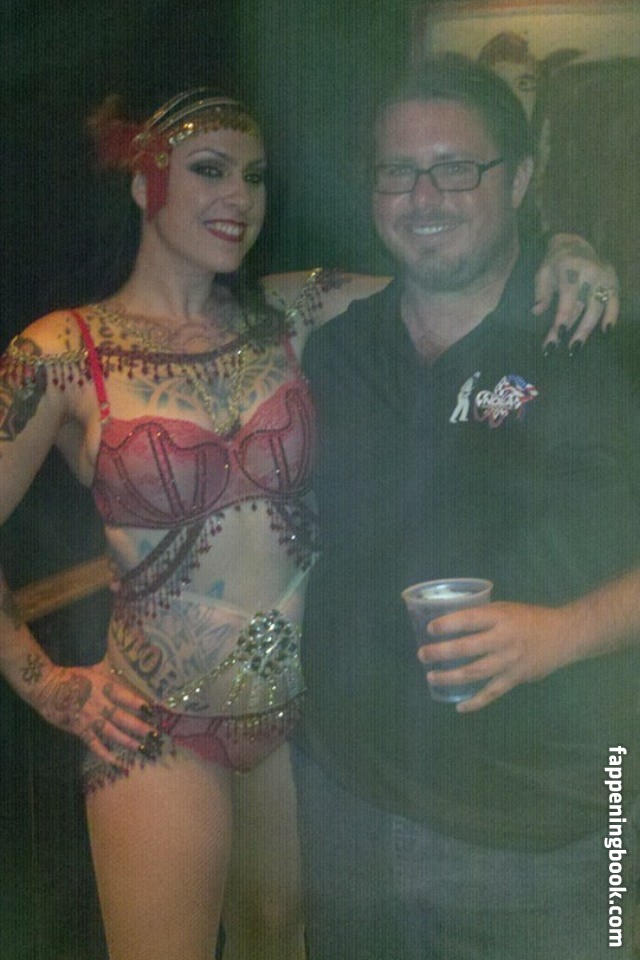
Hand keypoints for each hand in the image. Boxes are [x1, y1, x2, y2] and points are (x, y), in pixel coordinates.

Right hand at [35, 660, 159, 764]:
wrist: (47, 686)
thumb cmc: (70, 676)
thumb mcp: (94, 669)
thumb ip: (109, 671)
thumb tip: (123, 663)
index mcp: (105, 687)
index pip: (128, 697)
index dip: (141, 705)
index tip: (155, 712)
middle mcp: (101, 704)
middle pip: (124, 718)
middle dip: (141, 728)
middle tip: (156, 737)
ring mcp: (91, 719)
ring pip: (113, 733)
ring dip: (129, 742)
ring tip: (143, 749)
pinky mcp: (80, 730)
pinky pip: (95, 744)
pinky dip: (106, 754)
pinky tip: (117, 762)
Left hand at [417, 602, 580, 712]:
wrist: (564, 635)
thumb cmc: (530, 619)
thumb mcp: (506, 608)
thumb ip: (483, 617)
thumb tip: (453, 623)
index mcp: (500, 618)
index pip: (469, 620)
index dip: (448, 624)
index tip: (429, 630)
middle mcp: (503, 640)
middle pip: (467, 648)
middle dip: (441, 652)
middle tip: (423, 655)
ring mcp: (509, 662)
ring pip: (475, 672)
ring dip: (451, 677)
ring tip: (431, 677)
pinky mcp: (515, 679)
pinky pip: (492, 693)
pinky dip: (475, 702)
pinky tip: (459, 706)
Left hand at [533, 234, 619, 349]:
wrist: (575, 244)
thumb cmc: (555, 263)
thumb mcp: (543, 272)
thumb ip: (541, 292)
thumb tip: (536, 311)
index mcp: (570, 267)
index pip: (568, 296)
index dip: (563, 315)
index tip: (557, 334)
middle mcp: (590, 272)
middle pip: (584, 305)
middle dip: (574, 329)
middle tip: (566, 349)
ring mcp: (604, 277)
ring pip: (598, 307)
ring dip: (588, 329)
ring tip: (577, 347)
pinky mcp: (612, 282)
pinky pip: (615, 301)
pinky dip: (612, 316)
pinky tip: (606, 332)